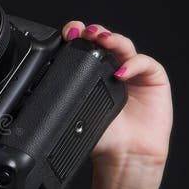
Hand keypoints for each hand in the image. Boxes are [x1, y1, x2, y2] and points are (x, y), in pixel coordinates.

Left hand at [63, 22, 172, 188]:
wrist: (125, 156)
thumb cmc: (104, 138)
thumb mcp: (76, 115)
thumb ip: (62, 100)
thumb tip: (34, 93)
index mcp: (93, 73)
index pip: (85, 46)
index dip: (77, 35)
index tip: (67, 33)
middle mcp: (114, 68)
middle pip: (105, 40)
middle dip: (94, 32)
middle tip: (84, 32)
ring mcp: (134, 72)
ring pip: (124, 46)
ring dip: (113, 39)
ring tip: (102, 40)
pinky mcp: (154, 79)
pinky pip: (146, 63)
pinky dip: (134, 64)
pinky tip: (122, 72)